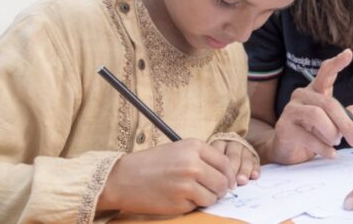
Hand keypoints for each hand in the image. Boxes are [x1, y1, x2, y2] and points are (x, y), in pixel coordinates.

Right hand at [97, 139, 234, 213]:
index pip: (225, 163)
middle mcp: (192, 164)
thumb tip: (227, 176)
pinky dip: (192, 205)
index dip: (230, 175)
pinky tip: (179, 198)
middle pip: (222, 182)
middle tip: (213, 192)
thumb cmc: (151, 164)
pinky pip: (197, 206)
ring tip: (193, 194)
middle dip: (220, 190)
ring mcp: (186, 184)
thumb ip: (202, 159)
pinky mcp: (179, 202)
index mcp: (194, 147)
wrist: (123, 178)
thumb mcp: (179, 150)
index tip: (229, 182)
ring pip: (213, 197)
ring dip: (207, 199)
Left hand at [210, 138, 259, 185]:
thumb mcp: (210, 160)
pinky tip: (254, 176)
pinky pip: (255, 161)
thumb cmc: (216, 162)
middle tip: (230, 181)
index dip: (219, 167)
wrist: (239, 150)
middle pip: (233, 156)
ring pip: (245, 158)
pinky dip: (255, 169)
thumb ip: (210, 167)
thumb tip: (206, 181)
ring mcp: (244, 149)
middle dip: (233, 169)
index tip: (218, 178)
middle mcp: (232, 144)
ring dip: (244, 170)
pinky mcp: (254, 155)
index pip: (219, 153)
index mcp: (219, 144)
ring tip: (242, 181)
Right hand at [270, 49, 352, 163]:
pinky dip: (324, 148)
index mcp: (315, 91)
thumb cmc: (313, 133)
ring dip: (332, 133)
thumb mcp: (334, 124)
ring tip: (336, 143)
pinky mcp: (283, 127)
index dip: (337, 63)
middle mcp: (301, 95)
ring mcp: (290, 110)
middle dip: (346, 124)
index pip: (325, 72)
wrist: (288, 150)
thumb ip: (348, 117)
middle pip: (329, 103)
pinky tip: (331, 154)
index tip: (349, 53)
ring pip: (317, 116)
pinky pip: (308, 137)